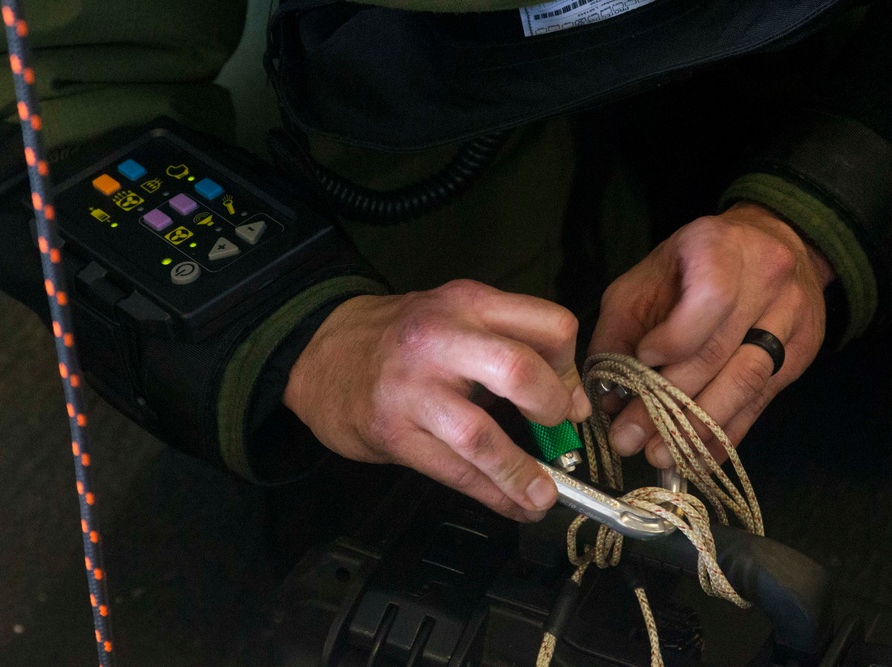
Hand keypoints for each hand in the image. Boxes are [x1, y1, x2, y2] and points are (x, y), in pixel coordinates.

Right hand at [283, 279, 591, 521]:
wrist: (319, 352)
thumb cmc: (401, 340)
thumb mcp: (456, 318)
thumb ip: (511, 345)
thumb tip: (570, 401)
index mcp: (468, 303)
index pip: (548, 326)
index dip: (571, 368)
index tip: (571, 399)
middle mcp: (442, 338)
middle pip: (519, 370)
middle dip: (551, 409)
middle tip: (559, 429)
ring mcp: (413, 387)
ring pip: (481, 436)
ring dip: (521, 473)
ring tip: (543, 496)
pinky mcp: (392, 431)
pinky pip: (453, 471)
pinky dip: (492, 494)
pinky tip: (511, 506)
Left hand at [588, 203, 834, 466]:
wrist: (771, 243)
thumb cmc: (691, 267)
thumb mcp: (644, 282)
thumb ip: (620, 332)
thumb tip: (608, 397)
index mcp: (720, 248)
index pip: (709, 299)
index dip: (675, 339)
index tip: (642, 362)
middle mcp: (765, 279)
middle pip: (720, 353)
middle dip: (668, 404)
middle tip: (629, 438)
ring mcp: (790, 317)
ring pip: (746, 383)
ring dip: (697, 429)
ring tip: (659, 455)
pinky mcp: (800, 354)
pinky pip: (761, 403)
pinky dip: (725, 435)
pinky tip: (696, 458)